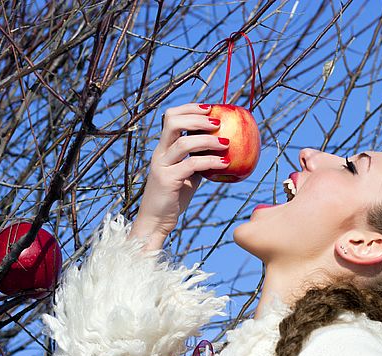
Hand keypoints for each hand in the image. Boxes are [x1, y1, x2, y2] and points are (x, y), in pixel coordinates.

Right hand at [135, 103, 229, 235]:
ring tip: (226, 142)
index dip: (190, 108)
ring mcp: (162, 166)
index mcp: (164, 148)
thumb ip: (198, 160)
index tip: (210, 108)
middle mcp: (160, 153)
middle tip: (218, 122)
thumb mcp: (188, 174)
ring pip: (183, 143)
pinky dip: (211, 161)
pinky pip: (191, 165)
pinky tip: (225, 163)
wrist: (156, 220)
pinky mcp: (168, 180)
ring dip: (208, 140)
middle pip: (172, 121)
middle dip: (197, 118)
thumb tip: (223, 149)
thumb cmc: (174, 197)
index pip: (171, 117)